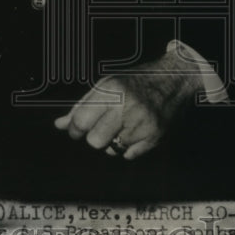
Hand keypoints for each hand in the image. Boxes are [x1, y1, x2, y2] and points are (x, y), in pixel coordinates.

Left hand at [54, 40, 227, 159]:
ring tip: (123, 125)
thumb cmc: (136, 81)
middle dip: (93, 137)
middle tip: (101, 128)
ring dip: (112, 142)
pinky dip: (129, 147)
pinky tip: (135, 131)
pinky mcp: (155, 137)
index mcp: (111, 90)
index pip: (81, 122)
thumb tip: (59, 124)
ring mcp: (142, 124)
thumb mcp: (107, 84)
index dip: (74, 130)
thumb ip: (82, 105)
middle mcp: (126, 107)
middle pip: (95, 141)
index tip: (76, 130)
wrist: (175, 79)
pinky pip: (129, 155)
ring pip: (112, 150)